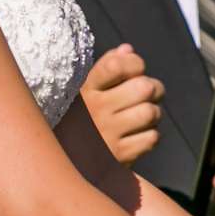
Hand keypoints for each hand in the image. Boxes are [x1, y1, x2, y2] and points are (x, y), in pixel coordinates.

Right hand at [81, 43, 162, 167]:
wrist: (60, 165)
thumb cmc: (77, 121)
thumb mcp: (83, 91)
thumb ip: (106, 67)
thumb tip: (127, 50)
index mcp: (85, 89)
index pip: (117, 65)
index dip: (135, 63)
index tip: (135, 70)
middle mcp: (95, 110)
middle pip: (144, 87)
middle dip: (154, 88)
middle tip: (149, 94)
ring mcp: (107, 134)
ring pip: (151, 112)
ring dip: (153, 113)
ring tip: (143, 116)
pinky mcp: (118, 157)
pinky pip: (151, 138)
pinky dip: (149, 136)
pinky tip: (137, 136)